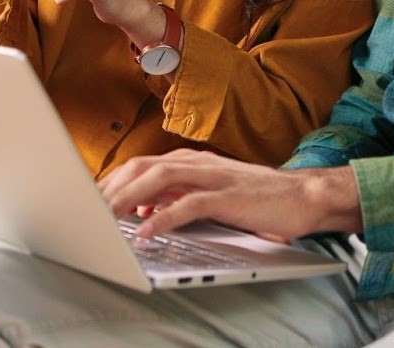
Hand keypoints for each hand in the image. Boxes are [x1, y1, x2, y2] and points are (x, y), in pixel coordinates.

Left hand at [98, 149, 363, 239]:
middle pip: (144, 166)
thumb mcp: (212, 194)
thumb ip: (179, 196)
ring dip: (130, 197)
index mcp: (194, 161)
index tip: (90, 197)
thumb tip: (144, 210)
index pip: (143, 164)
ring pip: (161, 177)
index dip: (114, 179)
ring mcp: (215, 177)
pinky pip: (190, 204)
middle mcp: (200, 163)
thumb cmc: (259, 198)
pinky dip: (164, 217)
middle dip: (113, 186)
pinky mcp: (229, 196)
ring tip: (108, 216)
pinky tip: (148, 231)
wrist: (304, 196)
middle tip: (90, 208)